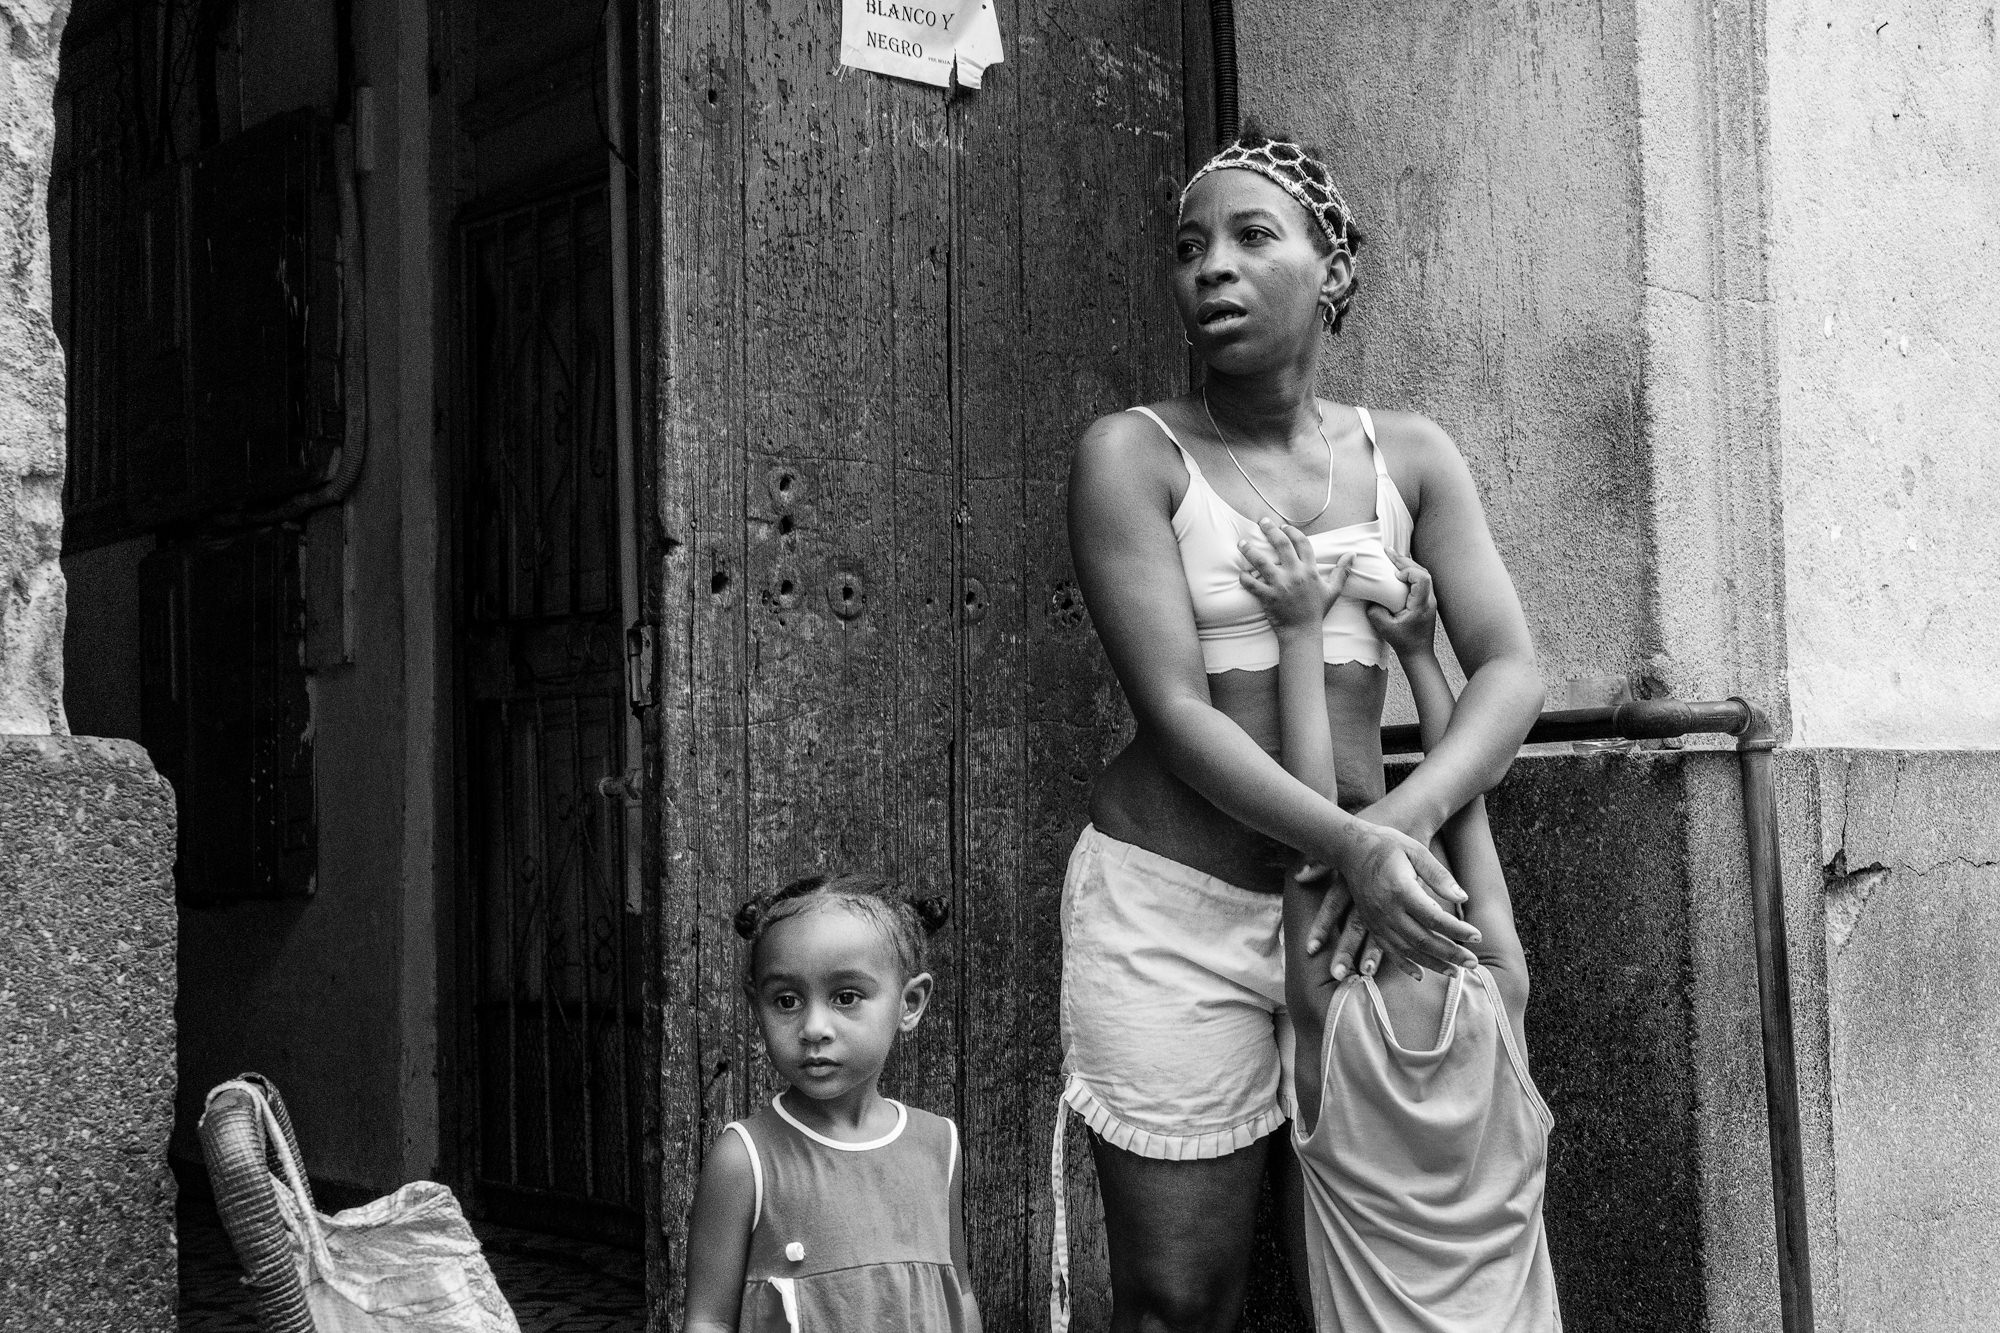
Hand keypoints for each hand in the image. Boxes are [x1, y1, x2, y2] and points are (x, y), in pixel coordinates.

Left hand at [1239, 518, 1351, 635]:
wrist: (1303, 632)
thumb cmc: (1317, 610)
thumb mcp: (1333, 590)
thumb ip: (1342, 571)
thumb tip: (1352, 554)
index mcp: (1310, 570)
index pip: (1302, 542)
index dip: (1292, 531)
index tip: (1283, 526)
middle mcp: (1295, 574)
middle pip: (1281, 544)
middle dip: (1270, 530)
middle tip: (1262, 522)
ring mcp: (1280, 585)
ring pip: (1261, 561)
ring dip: (1249, 550)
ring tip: (1242, 543)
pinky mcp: (1268, 596)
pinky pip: (1252, 583)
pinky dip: (1244, 577)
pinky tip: (1241, 572)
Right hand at [1304, 821, 1478, 973]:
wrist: (1350, 848)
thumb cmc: (1387, 845)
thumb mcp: (1416, 850)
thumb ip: (1439, 875)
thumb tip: (1463, 897)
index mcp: (1400, 889)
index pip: (1434, 917)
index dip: (1457, 930)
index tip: (1477, 936)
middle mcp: (1387, 910)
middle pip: (1422, 939)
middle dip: (1450, 953)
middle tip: (1473, 963)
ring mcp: (1377, 920)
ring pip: (1407, 950)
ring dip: (1432, 963)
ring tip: (1455, 972)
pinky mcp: (1371, 925)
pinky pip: (1388, 951)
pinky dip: (1405, 965)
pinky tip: (1421, 974)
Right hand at [1364, 550, 1437, 656]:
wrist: (1418, 653)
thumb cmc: (1404, 642)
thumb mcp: (1385, 629)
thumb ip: (1375, 613)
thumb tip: (1371, 600)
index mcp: (1421, 604)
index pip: (1423, 578)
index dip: (1410, 570)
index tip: (1396, 575)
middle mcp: (1429, 600)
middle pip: (1423, 571)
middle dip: (1405, 560)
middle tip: (1388, 552)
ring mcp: (1430, 600)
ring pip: (1423, 574)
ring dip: (1407, 565)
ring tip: (1392, 557)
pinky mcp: (1426, 601)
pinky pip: (1420, 581)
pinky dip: (1409, 572)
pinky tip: (1398, 571)